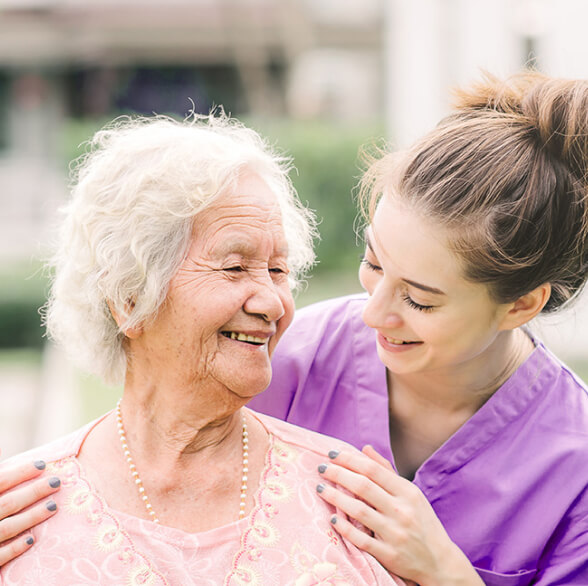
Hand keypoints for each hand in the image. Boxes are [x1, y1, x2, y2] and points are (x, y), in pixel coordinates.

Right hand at [0, 454, 59, 566]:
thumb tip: (10, 456)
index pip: (0, 481)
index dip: (20, 472)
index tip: (42, 464)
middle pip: (8, 504)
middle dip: (34, 492)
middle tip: (56, 482)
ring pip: (7, 528)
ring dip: (32, 517)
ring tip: (53, 506)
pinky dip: (14, 548)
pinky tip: (31, 539)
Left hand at [316, 446, 482, 585]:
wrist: (440, 561)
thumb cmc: (421, 521)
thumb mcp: (410, 493)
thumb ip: (386, 470)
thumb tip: (365, 448)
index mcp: (407, 492)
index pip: (373, 469)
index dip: (349, 459)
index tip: (331, 454)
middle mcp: (402, 510)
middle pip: (363, 486)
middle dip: (338, 474)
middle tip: (321, 469)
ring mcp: (395, 533)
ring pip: (359, 510)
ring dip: (335, 497)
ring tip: (320, 489)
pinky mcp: (389, 555)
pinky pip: (362, 539)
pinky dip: (345, 528)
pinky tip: (333, 518)